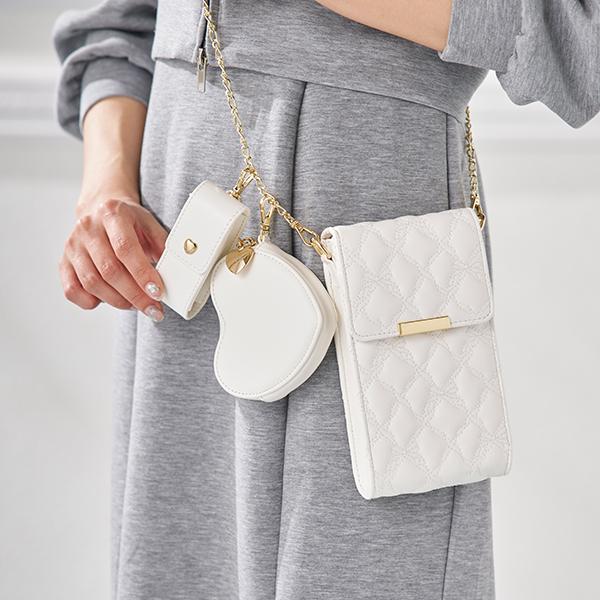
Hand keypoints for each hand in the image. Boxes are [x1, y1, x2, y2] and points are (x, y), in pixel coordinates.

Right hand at [59, 194, 167, 320]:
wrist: (101, 208)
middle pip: (109, 270)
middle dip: (135, 295)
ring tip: (137, 304)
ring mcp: (73, 246)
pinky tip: (109, 300)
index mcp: (112, 214)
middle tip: (153, 309)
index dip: (142, 274)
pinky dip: (91, 302)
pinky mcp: (63, 262)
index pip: (126, 248)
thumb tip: (177, 272)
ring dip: (118, 301)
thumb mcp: (151, 225)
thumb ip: (163, 246)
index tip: (158, 293)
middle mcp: (88, 228)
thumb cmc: (130, 221)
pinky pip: (72, 290)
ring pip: (92, 283)